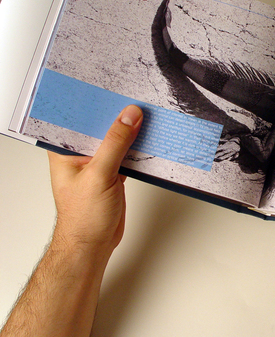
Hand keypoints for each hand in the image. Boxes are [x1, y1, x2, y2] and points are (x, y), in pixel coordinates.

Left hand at [48, 104, 142, 254]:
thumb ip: (115, 144)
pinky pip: (127, 154)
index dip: (94, 104)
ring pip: (116, 139)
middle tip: (134, 99)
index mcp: (64, 151)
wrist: (93, 245)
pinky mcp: (113, 173)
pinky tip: (148, 138)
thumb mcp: (99, 175)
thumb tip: (129, 116)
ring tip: (145, 114)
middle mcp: (79, 154)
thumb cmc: (83, 218)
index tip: (113, 90)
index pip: (78, 119)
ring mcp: (98, 164)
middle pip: (99, 127)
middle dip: (116, 115)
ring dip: (130, 131)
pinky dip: (138, 148)